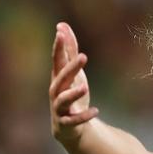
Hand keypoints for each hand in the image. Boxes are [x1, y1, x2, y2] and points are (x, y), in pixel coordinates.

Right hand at [49, 22, 98, 142]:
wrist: (70, 127)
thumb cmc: (71, 93)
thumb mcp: (73, 72)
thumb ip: (69, 51)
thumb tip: (62, 26)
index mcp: (58, 78)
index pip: (57, 60)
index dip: (58, 47)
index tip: (60, 32)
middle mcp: (56, 92)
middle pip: (61, 78)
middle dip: (70, 68)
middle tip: (84, 56)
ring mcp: (59, 108)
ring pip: (63, 100)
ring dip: (73, 93)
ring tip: (85, 86)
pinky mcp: (66, 123)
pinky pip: (74, 120)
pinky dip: (84, 116)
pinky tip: (96, 111)